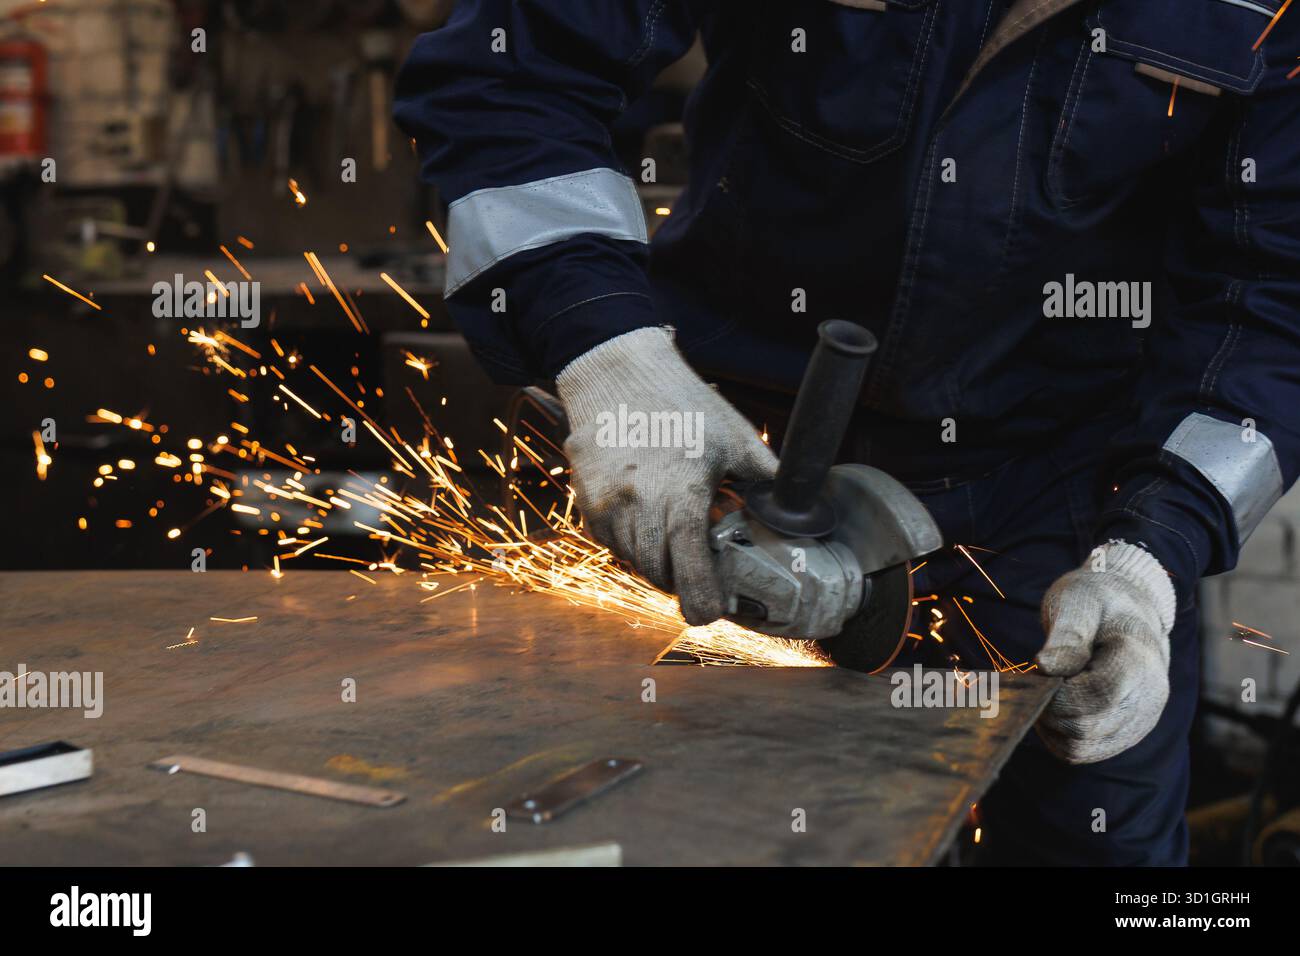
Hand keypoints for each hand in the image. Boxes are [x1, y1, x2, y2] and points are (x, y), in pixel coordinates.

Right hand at [557, 327, 775, 623]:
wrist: (616, 371)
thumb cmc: (680, 401)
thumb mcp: (734, 437)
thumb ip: (767, 479)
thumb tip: (800, 510)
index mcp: (681, 493)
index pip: (689, 566)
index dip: (701, 598)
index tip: (711, 612)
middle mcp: (638, 505)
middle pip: (660, 572)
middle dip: (683, 582)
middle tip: (702, 576)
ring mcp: (606, 504)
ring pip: (633, 560)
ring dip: (657, 564)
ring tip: (677, 543)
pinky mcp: (586, 499)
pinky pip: (611, 542)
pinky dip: (632, 545)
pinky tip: (649, 522)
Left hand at [1035, 541, 1176, 763]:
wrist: (1127, 609)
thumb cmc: (1098, 600)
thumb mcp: (1078, 601)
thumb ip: (1066, 636)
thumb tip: (1046, 668)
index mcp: (1140, 662)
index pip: (1095, 696)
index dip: (1057, 691)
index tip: (1041, 669)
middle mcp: (1148, 700)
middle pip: (1085, 727)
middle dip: (1049, 707)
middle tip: (1040, 677)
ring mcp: (1139, 722)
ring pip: (1080, 748)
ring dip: (1050, 724)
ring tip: (1050, 687)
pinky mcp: (1124, 734)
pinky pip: (1082, 752)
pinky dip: (1057, 734)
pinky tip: (1055, 704)